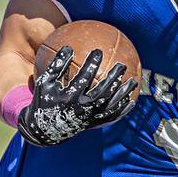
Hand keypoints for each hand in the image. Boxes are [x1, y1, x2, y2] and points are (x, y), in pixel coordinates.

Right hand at [16, 46, 137, 146]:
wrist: (45, 130)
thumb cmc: (44, 100)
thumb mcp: (44, 82)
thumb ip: (56, 65)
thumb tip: (68, 46)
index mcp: (68, 96)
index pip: (83, 77)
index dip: (91, 63)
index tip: (98, 51)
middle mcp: (81, 108)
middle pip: (102, 91)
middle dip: (113, 78)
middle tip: (121, 65)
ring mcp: (89, 118)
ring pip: (110, 105)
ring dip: (123, 93)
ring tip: (133, 81)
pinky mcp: (93, 124)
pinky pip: (111, 117)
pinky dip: (122, 110)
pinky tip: (132, 100)